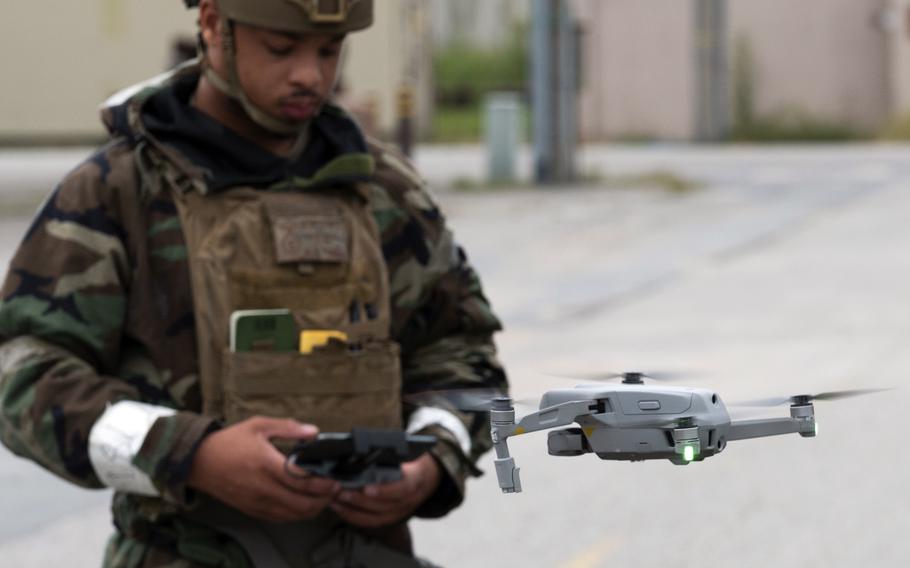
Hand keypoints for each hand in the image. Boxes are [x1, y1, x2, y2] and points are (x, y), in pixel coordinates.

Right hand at [188, 417, 340, 522]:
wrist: (200, 462)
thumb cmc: (230, 442)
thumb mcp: (259, 425)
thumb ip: (288, 427)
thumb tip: (314, 432)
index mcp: (266, 464)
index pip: (301, 480)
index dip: (323, 483)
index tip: (335, 479)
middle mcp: (263, 487)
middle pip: (302, 503)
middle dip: (324, 499)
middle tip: (335, 489)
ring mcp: (257, 501)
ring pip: (293, 515)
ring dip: (313, 509)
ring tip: (324, 497)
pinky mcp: (253, 510)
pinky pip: (281, 518)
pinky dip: (297, 514)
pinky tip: (304, 504)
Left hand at [330, 453, 441, 527]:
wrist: (428, 475)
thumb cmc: (413, 458)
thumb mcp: (408, 451)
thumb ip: (390, 452)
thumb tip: (362, 448)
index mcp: (416, 478)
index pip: (404, 487)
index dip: (385, 490)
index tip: (366, 488)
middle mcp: (410, 499)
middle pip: (385, 505)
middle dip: (360, 499)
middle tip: (340, 490)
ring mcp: (401, 510)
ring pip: (376, 516)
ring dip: (353, 508)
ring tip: (335, 498)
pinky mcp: (391, 517)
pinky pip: (371, 521)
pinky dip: (353, 515)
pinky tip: (339, 507)